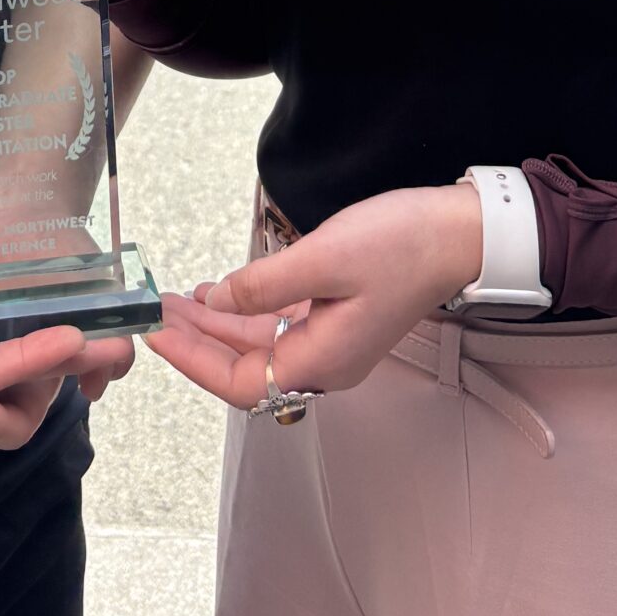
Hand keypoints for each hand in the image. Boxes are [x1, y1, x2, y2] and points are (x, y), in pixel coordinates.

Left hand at [145, 185, 483, 405]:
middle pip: (245, 366)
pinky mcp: (339, 316)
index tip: (156, 334)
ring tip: (178, 301)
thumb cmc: (401, 245)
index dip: (193, 361)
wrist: (460, 233)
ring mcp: (333, 340)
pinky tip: (224, 290)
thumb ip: (264, 285)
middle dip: (197, 340)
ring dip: (218, 324)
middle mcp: (326, 361)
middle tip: (156, 312)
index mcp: (322, 360)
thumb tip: (218, 302)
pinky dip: (246, 310)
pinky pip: (280, 325)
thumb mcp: (323, 258)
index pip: (239, 382)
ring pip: (259, 345)